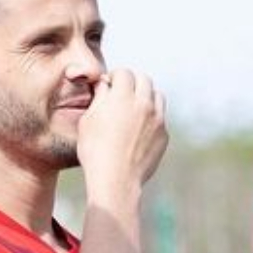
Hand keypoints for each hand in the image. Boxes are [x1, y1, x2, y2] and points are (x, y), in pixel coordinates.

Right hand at [75, 69, 167, 191]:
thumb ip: (99, 97)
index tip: (109, 84)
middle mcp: (144, 104)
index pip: (124, 73)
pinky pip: (161, 117)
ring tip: (133, 107)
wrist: (115, 180)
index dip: (115, 76)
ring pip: (157, 95)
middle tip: (122, 92)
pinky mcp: (164, 135)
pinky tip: (139, 128)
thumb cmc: (94, 150)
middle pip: (144, 79)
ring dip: (146, 96)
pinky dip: (151, 116)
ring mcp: (158, 120)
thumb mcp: (88, 120)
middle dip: (132, 81)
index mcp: (123, 97)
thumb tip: (105, 84)